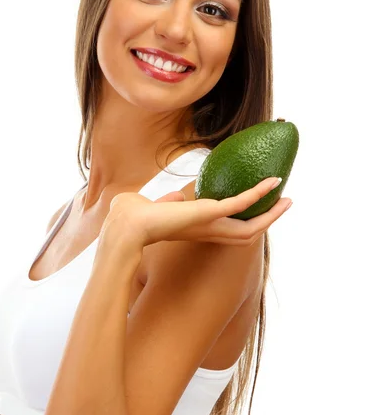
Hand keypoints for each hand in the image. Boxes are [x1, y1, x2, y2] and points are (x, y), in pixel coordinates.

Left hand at [104, 177, 292, 248]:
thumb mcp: (159, 208)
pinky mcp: (209, 213)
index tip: (260, 209)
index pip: (229, 228)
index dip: (247, 220)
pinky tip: (272, 182)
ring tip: (287, 198)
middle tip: (285, 204)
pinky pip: (241, 203)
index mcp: (198, 228)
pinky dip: (258, 193)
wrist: (126, 227)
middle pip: (247, 232)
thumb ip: (170, 204)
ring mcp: (210, 224)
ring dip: (270, 212)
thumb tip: (176, 198)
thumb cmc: (135, 218)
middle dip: (267, 219)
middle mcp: (208, 230)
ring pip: (251, 226)